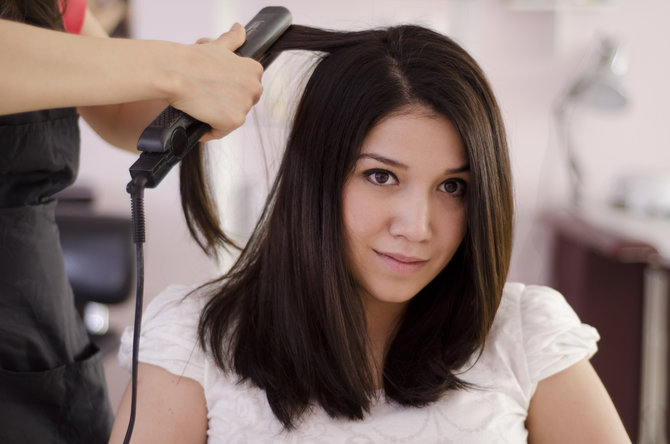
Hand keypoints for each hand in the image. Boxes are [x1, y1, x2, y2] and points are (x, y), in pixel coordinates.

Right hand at [168, 23, 263, 140]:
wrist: (175, 72)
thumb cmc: (192, 59)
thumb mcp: (218, 46)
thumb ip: (233, 41)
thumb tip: (240, 29)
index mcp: (254, 70)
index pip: (247, 87)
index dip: (229, 89)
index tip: (215, 87)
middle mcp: (255, 88)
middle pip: (242, 104)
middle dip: (226, 103)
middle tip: (205, 96)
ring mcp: (245, 105)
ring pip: (231, 118)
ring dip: (217, 116)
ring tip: (199, 105)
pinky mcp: (234, 120)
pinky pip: (221, 131)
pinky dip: (208, 130)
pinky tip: (197, 120)